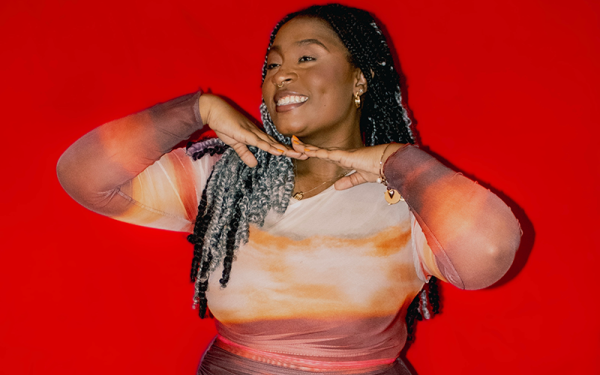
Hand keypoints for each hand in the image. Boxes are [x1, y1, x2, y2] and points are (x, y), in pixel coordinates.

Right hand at [199, 94, 305, 166]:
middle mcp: (258, 134)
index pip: (274, 145)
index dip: (286, 150)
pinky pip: (259, 142)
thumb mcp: (235, 144)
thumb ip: (245, 154)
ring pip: (272, 143)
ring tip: (299, 154)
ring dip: (286, 149)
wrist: (213, 111)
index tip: (299, 155)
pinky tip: (279, 152)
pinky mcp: (245, 133)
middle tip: (308, 154)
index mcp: (257, 136)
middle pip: (278, 144)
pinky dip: (270, 147)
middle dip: (293, 150)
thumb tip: (254, 164)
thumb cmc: (224, 124)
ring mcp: (253, 132)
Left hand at [291, 136, 405, 189]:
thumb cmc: (380, 168)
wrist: (389, 163)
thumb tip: (336, 187)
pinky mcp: (344, 155)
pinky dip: (314, 152)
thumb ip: (349, 181)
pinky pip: (326, 153)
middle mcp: (341, 154)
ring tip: (293, 143)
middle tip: (293, 142)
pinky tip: (304, 150)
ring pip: (319, 150)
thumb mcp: (361, 178)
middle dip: (305, 147)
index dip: (313, 152)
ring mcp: (342, 154)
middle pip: (319, 150)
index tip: (302, 150)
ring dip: (305, 147)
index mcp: (345, 159)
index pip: (325, 155)